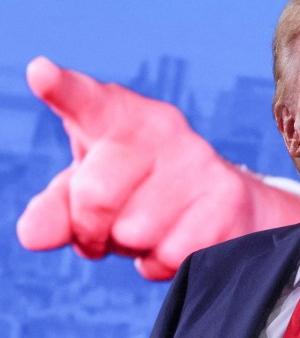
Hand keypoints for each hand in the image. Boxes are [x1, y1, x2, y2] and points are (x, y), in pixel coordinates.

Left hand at [16, 57, 299, 279]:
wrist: (224, 205)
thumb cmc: (141, 194)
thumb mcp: (88, 194)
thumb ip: (55, 209)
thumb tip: (34, 234)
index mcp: (121, 117)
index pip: (88, 102)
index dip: (63, 90)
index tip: (40, 74)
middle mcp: (164, 130)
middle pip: (97, 196)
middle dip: (92, 230)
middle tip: (108, 230)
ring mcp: (200, 161)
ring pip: (134, 233)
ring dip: (134, 248)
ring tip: (155, 228)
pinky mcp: (226, 198)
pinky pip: (169, 255)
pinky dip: (164, 263)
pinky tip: (181, 239)